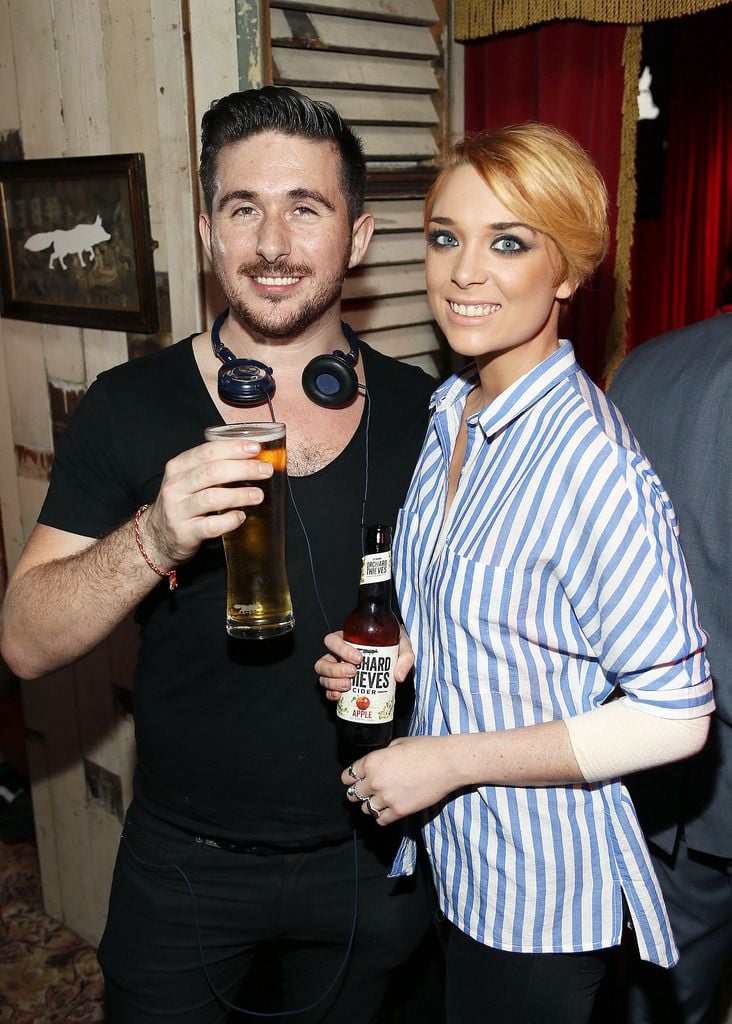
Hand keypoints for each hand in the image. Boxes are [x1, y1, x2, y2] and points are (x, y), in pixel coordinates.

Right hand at [139, 438, 273, 567]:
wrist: (157, 536)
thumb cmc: (182, 503)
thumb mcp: (188, 480)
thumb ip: (213, 468)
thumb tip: (253, 458)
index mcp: (178, 467)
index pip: (206, 451)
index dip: (233, 448)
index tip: (255, 448)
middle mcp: (175, 486)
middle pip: (211, 472)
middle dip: (243, 469)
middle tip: (265, 470)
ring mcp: (178, 510)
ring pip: (211, 498)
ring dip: (239, 495)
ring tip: (258, 495)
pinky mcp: (185, 533)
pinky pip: (210, 526)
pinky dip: (229, 521)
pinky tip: (241, 516)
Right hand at [315, 627, 414, 701]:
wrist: (396, 663)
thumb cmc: (395, 649)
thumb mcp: (403, 646)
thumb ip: (405, 657)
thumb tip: (398, 676)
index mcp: (348, 641)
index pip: (333, 640)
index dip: (340, 649)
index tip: (358, 658)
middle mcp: (338, 656)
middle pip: (323, 661)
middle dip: (335, 669)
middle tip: (354, 673)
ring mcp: (337, 672)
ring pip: (323, 676)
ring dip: (332, 682)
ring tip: (348, 686)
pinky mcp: (339, 687)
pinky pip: (327, 691)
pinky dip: (331, 694)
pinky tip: (339, 697)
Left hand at [342, 735, 459, 825]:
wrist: (447, 763)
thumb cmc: (426, 749)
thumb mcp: (398, 743)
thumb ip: (382, 754)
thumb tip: (378, 760)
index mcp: (372, 762)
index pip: (348, 776)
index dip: (350, 778)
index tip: (353, 781)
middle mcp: (375, 781)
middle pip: (355, 794)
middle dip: (358, 793)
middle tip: (363, 793)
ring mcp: (386, 797)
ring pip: (366, 809)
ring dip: (370, 805)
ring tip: (378, 802)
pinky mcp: (399, 810)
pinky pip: (381, 820)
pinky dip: (382, 816)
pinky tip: (387, 811)